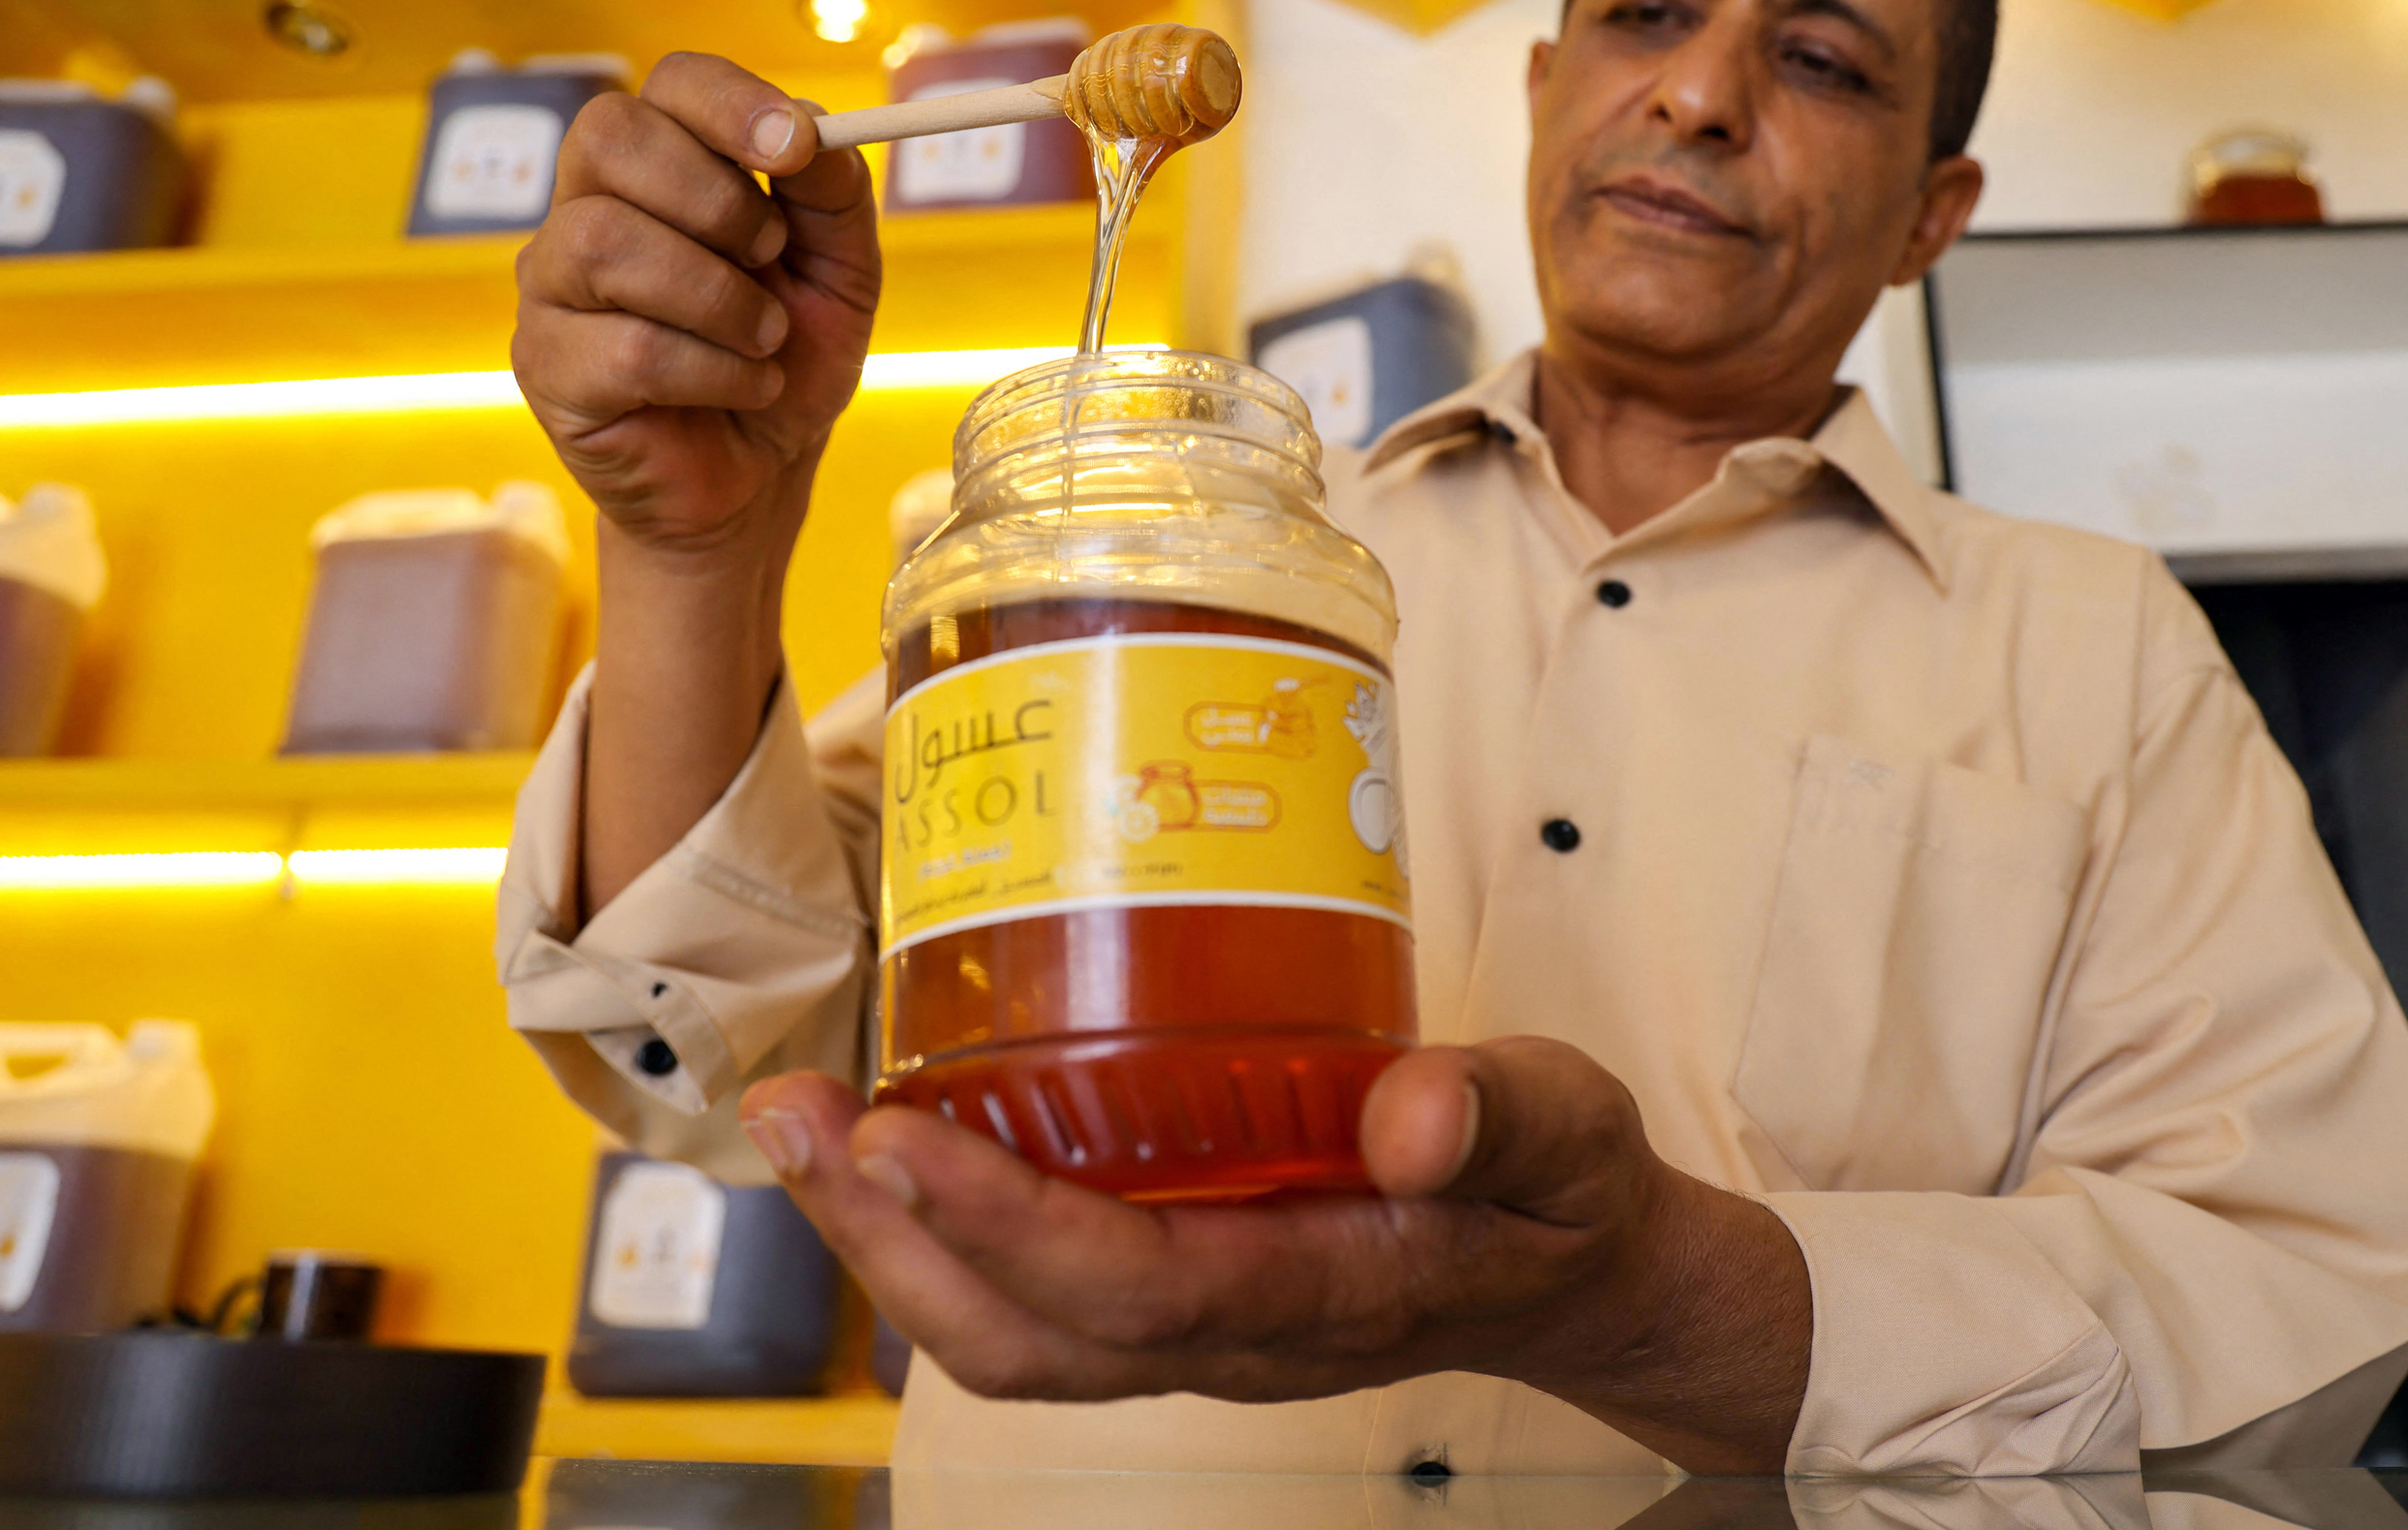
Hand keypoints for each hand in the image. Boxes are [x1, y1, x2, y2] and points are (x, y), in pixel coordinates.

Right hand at [512, 52, 879, 558]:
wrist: (763, 471)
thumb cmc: (787, 356)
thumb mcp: (842, 269)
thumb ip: (834, 192)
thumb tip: (813, 126)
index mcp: (662, 164)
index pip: (670, 83)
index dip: (730, 104)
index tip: (795, 148)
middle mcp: (589, 206)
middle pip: (609, 136)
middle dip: (715, 199)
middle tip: (770, 259)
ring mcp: (554, 284)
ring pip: (606, 242)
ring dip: (718, 297)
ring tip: (764, 339)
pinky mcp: (546, 364)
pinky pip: (624, 346)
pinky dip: (711, 370)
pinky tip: (741, 387)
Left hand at [740, 1038, 1813, 1471]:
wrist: (1574, 1273)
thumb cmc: (1560, 1191)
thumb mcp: (1570, 1129)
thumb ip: (1501, 1112)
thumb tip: (1416, 1109)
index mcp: (1330, 1295)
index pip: (1138, 1288)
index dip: (1006, 1224)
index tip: (899, 1133)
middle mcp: (1239, 1337)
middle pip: (1025, 1337)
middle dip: (890, 1241)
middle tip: (794, 1116)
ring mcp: (1197, 1332)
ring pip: (1006, 1335)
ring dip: (886, 1244)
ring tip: (802, 1127)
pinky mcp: (1175, 1299)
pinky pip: (1028, 1301)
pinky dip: (935, 1237)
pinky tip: (889, 1146)